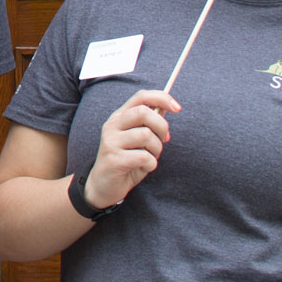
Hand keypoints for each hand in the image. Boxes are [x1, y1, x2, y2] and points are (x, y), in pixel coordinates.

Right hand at [85, 88, 179, 208]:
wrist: (104, 185)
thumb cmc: (126, 160)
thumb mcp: (138, 139)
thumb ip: (150, 123)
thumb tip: (168, 106)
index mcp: (119, 116)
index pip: (141, 96)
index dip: (162, 98)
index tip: (177, 108)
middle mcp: (112, 125)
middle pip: (144, 112)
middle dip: (161, 127)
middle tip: (163, 141)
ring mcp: (110, 142)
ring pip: (146, 135)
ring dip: (156, 149)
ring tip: (150, 158)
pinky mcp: (113, 159)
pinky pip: (144, 157)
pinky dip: (151, 164)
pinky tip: (144, 168)